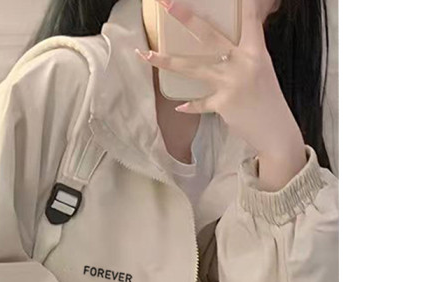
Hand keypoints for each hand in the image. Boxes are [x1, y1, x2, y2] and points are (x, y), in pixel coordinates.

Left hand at [138, 0, 306, 189]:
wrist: (275, 130)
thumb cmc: (267, 98)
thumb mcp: (262, 68)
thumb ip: (245, 53)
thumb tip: (226, 43)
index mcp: (256, 50)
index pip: (249, 18)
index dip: (243, 3)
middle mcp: (242, 62)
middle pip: (209, 36)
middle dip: (186, 18)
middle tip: (168, 4)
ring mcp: (231, 82)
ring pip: (193, 67)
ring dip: (167, 61)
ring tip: (146, 55)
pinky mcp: (222, 104)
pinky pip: (200, 103)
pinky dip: (191, 105)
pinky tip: (180, 106)